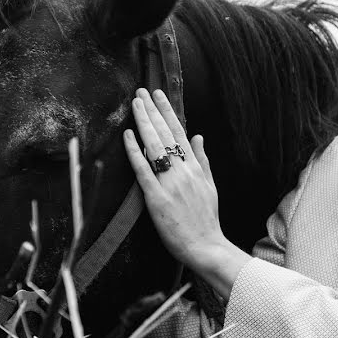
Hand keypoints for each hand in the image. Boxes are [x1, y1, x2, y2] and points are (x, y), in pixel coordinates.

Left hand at [123, 88, 249, 297]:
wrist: (206, 245)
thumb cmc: (206, 219)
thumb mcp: (210, 185)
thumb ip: (203, 160)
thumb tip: (198, 136)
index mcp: (195, 167)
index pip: (179, 132)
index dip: (168, 111)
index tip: (158, 94)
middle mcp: (183, 171)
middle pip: (165, 134)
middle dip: (152, 110)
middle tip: (141, 91)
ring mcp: (170, 183)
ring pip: (154, 146)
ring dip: (143, 122)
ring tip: (135, 104)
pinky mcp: (157, 198)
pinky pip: (143, 170)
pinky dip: (135, 151)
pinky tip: (127, 135)